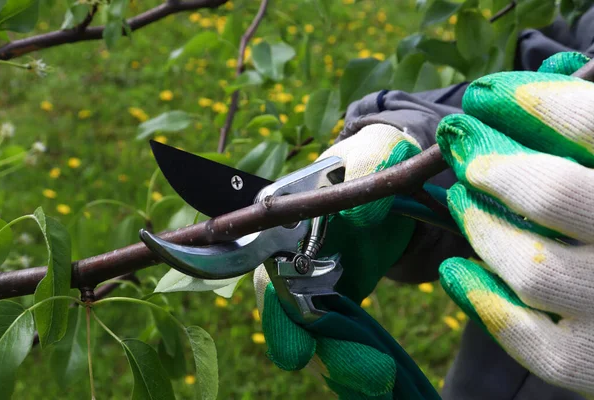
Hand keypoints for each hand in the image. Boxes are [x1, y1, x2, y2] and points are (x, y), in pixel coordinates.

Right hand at [254, 123, 421, 397]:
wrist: (390, 177)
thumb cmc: (373, 157)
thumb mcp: (377, 152)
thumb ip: (370, 166)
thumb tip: (361, 218)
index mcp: (283, 221)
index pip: (266, 272)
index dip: (276, 314)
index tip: (292, 352)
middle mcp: (288, 258)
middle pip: (289, 314)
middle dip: (318, 349)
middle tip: (364, 375)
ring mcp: (313, 281)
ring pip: (316, 332)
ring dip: (341, 361)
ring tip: (378, 381)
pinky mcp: (339, 296)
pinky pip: (340, 334)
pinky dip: (355, 357)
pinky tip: (380, 377)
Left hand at [436, 52, 593, 394]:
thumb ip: (592, 129)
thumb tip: (547, 76)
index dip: (530, 102)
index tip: (484, 95)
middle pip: (553, 194)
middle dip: (491, 162)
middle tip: (458, 141)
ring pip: (530, 266)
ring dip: (481, 226)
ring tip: (460, 199)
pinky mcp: (592, 364)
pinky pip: (526, 338)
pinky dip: (482, 299)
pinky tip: (458, 270)